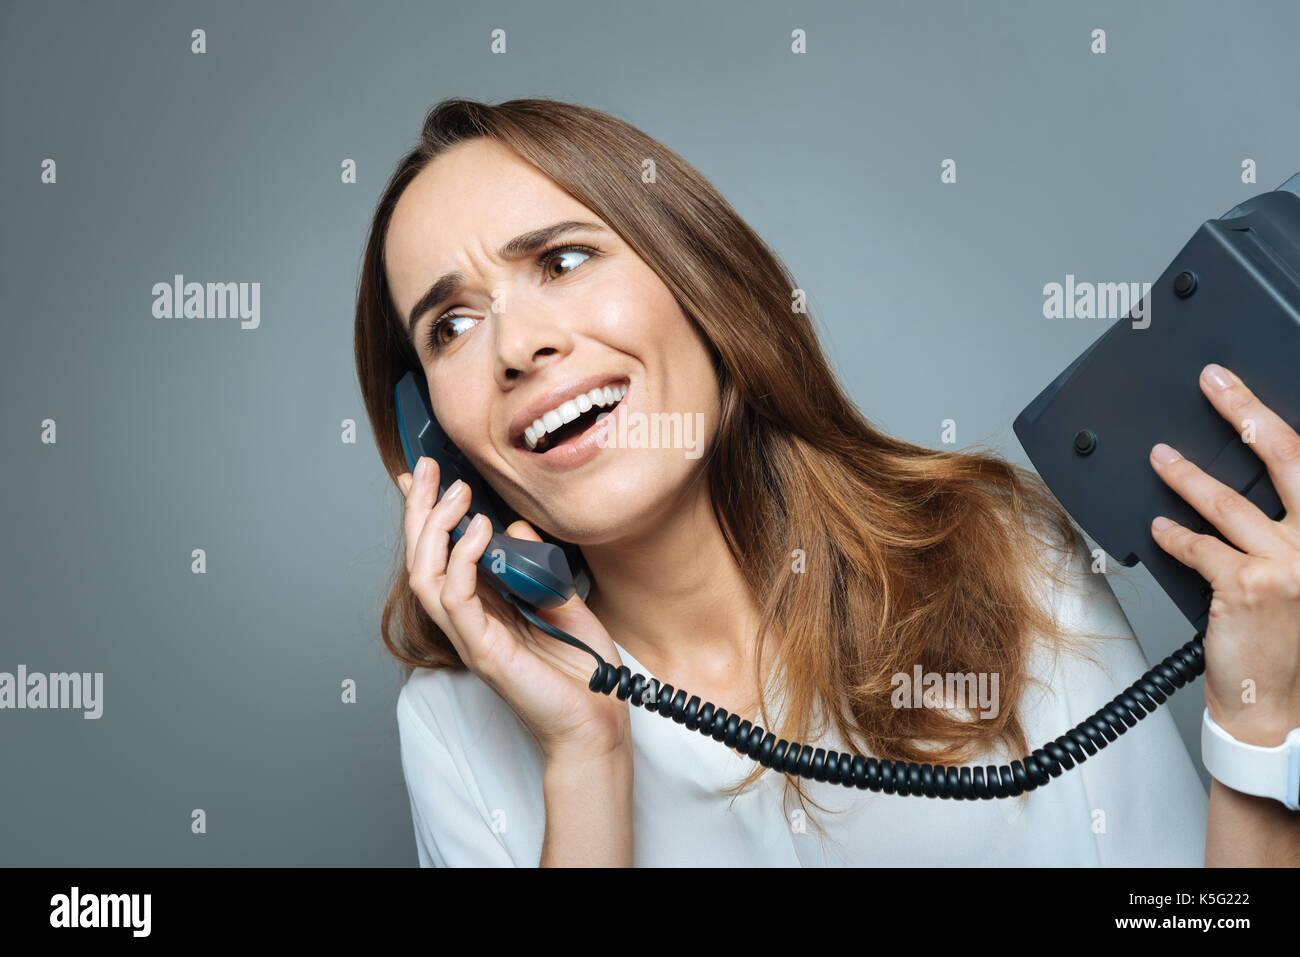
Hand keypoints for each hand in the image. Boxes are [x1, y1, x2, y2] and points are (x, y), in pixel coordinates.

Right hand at [398, 455, 630, 762]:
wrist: (598, 723)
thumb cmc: (583, 673)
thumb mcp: (564, 601)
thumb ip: (537, 566)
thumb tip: (516, 527)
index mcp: (485, 607)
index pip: (443, 554)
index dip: (427, 514)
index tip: (424, 475)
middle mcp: (469, 620)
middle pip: (422, 558)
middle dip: (418, 510)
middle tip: (425, 468)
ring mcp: (471, 637)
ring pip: (425, 576)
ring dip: (434, 529)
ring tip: (454, 493)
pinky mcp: (483, 651)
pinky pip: (456, 599)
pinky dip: (462, 560)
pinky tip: (479, 532)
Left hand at [1148, 363, 1299, 746]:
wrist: (1277, 698)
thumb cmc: (1289, 633)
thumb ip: (1288, 525)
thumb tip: (1254, 479)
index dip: (1278, 422)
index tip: (1249, 391)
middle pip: (1287, 458)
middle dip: (1246, 411)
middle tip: (1215, 383)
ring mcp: (1289, 563)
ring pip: (1227, 502)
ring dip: (1186, 475)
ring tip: (1161, 457)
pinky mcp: (1247, 586)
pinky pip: (1198, 547)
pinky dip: (1172, 536)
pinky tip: (1158, 528)